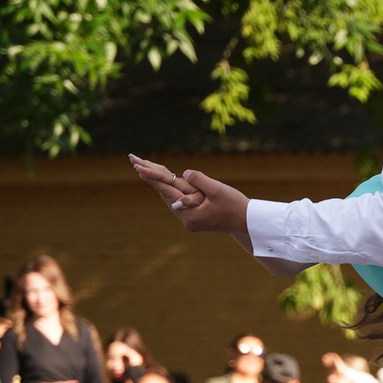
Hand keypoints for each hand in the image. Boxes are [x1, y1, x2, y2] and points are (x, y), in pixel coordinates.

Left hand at [133, 156, 249, 238]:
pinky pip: (180, 200)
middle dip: (151, 176)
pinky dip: (172, 189)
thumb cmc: (235, 205)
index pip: (167, 191)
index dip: (152, 176)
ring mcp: (190, 220)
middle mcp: (186, 220)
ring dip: (160, 182)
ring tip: (142, 166)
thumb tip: (183, 173)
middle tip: (134, 159)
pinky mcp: (195, 218)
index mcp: (191, 214)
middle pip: (165, 193)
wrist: (248, 223)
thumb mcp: (217, 189)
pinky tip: (161, 181)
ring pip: (172, 197)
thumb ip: (198, 180)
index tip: (137, 166)